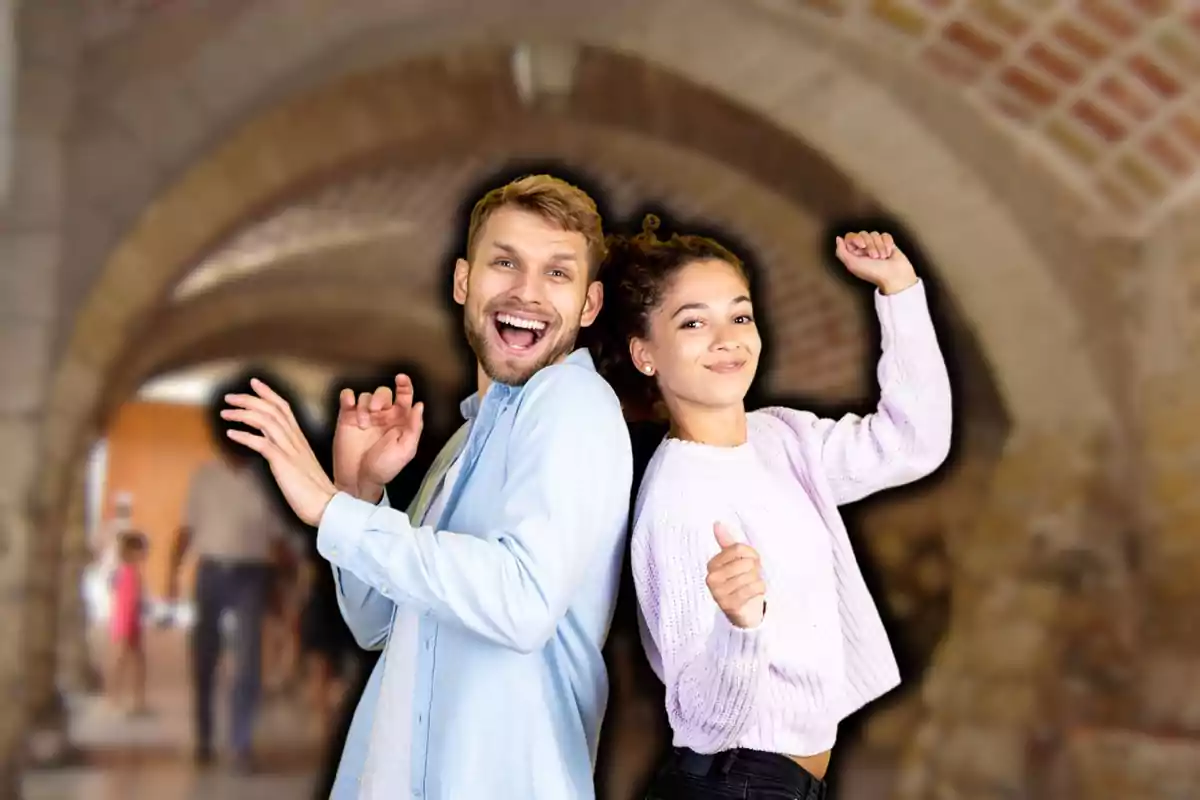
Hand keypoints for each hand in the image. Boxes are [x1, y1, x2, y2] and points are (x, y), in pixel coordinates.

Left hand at [222, 378, 337, 526]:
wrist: (327, 506)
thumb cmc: (314, 492)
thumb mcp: (300, 468)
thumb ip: (288, 456)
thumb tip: (274, 454)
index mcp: (300, 440)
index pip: (284, 408)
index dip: (268, 393)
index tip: (254, 383)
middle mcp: (295, 440)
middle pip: (272, 409)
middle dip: (249, 399)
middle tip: (229, 397)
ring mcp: (290, 450)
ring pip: (266, 421)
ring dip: (243, 414)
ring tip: (225, 413)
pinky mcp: (283, 463)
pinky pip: (262, 443)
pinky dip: (245, 436)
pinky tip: (231, 434)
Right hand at [333, 375, 423, 502]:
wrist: (359, 480)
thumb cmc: (384, 468)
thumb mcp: (405, 450)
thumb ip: (414, 427)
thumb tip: (419, 406)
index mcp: (399, 421)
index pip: (404, 396)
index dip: (404, 385)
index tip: (401, 379)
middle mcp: (383, 416)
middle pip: (383, 392)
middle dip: (380, 398)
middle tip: (376, 412)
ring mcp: (364, 416)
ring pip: (366, 395)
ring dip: (365, 405)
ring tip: (363, 423)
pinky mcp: (347, 418)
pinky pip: (347, 397)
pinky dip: (348, 398)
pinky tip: (350, 407)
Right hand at [706, 522, 765, 628]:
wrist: (745, 612)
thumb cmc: (741, 582)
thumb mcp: (735, 562)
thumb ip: (727, 543)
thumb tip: (717, 523)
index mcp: (712, 565)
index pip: (739, 549)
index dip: (752, 555)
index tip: (751, 563)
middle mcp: (711, 578)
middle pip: (746, 563)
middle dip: (755, 570)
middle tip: (752, 577)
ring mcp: (719, 593)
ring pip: (751, 576)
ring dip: (758, 581)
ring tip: (753, 586)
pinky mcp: (730, 605)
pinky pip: (753, 589)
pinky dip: (760, 589)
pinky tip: (756, 594)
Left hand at [835, 231, 917, 294]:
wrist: (894, 275)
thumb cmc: (873, 272)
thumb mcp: (852, 264)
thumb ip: (841, 252)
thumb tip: (838, 238)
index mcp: (854, 253)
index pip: (851, 236)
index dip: (857, 239)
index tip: (862, 246)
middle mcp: (864, 249)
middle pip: (863, 234)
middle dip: (870, 245)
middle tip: (874, 257)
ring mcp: (876, 245)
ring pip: (874, 234)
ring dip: (879, 246)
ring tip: (882, 258)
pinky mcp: (887, 243)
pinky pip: (885, 235)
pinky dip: (887, 244)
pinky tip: (889, 253)